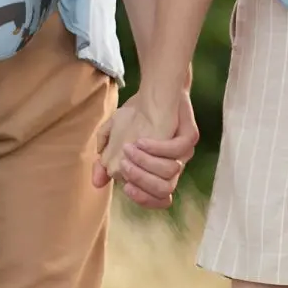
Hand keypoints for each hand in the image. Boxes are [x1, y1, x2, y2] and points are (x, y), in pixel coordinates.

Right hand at [92, 89, 197, 209]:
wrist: (157, 88)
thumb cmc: (137, 115)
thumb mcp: (115, 136)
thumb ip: (105, 159)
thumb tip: (97, 182)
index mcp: (159, 171)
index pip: (158, 199)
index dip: (143, 199)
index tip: (125, 187)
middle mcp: (174, 166)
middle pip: (164, 190)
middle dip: (141, 181)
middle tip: (124, 165)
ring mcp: (184, 152)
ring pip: (170, 172)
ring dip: (146, 163)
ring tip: (129, 149)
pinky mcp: (190, 136)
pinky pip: (177, 150)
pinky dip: (157, 148)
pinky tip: (141, 140)